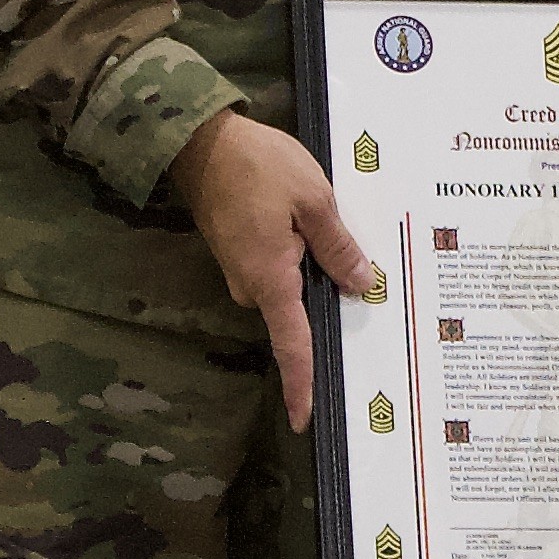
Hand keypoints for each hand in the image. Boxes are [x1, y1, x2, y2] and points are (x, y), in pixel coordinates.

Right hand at [167, 110, 372, 432]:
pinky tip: (306, 222)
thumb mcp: (313, 199)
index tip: (304, 419)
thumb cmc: (258, 165)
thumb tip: (359, 283)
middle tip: (354, 263)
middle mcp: (251, 285)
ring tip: (322, 221)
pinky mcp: (239, 254)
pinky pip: (277, 267)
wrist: (199, 139)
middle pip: (299, 310)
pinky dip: (297, 252)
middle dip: (326, 291)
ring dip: (312, 263)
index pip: (292, 343)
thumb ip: (337, 246)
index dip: (301, 383)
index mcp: (270, 279)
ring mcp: (241, 271)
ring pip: (290, 284)